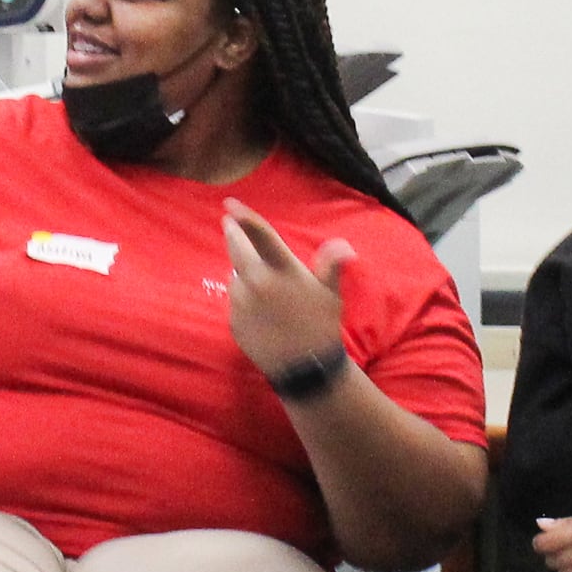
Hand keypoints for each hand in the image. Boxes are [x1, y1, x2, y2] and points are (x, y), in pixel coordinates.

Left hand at [224, 202, 355, 377]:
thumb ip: (331, 265)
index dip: (245, 216)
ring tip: (259, 279)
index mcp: (282, 271)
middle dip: (233, 234)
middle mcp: (257, 283)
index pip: (260, 236)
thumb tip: (343, 246)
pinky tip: (259, 307)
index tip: (229, 203)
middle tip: (228, 222)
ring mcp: (242, 303)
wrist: (304, 368)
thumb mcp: (331, 293)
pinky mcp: (234, 322)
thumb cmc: (321, 326)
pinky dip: (243, 298)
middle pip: (238, 250)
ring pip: (236, 278)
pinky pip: (236, 302)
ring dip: (242, 272)